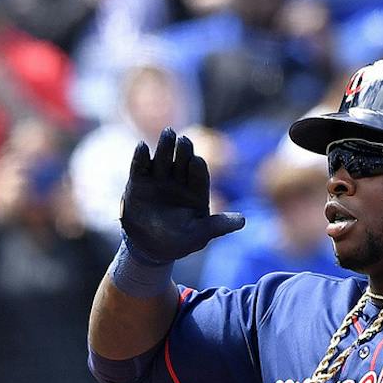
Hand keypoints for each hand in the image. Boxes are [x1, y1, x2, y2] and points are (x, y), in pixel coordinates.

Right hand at [120, 129, 244, 263]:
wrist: (148, 248)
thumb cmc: (178, 243)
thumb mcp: (199, 236)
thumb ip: (218, 226)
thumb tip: (243, 221)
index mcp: (196, 191)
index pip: (199, 175)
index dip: (197, 168)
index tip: (197, 160)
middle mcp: (179, 181)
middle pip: (182, 161)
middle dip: (184, 151)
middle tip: (184, 140)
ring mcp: (159, 179)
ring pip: (163, 159)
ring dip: (165, 146)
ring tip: (168, 134)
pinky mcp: (139, 182)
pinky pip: (140, 167)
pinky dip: (141, 157)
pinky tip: (142, 146)